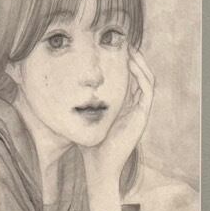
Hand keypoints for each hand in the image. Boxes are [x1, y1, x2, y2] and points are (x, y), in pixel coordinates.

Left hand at [83, 49, 154, 183]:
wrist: (99, 167)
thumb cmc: (90, 147)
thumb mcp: (85, 119)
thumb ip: (81, 106)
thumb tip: (61, 91)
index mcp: (125, 109)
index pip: (132, 81)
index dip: (129, 65)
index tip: (118, 50)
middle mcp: (135, 109)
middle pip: (142, 77)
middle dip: (137, 59)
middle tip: (126, 43)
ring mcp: (140, 112)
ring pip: (148, 81)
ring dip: (141, 64)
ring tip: (131, 49)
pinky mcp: (142, 116)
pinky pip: (147, 91)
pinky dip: (142, 76)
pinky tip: (132, 64)